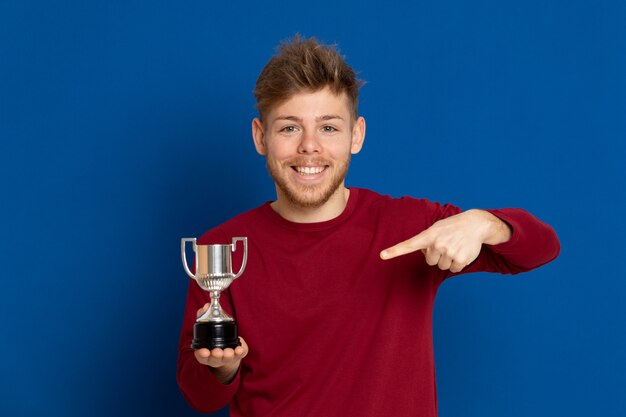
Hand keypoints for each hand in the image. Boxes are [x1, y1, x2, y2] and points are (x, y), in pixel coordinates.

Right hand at [193, 303, 248, 383]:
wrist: (224, 350)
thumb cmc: (213, 338)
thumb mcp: (207, 327)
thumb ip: (204, 316)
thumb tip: (206, 306)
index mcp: (205, 353)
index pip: (201, 356)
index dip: (201, 354)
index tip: (204, 351)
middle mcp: (215, 357)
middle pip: (214, 359)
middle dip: (216, 355)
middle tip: (218, 352)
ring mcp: (226, 358)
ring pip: (227, 359)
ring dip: (228, 355)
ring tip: (229, 351)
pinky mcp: (237, 355)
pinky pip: (239, 355)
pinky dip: (239, 352)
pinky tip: (240, 349)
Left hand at [379, 209, 510, 272]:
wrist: (475, 224)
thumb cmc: (451, 227)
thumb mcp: (436, 229)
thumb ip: (426, 240)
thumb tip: (423, 254)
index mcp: (428, 235)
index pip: (408, 244)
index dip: (395, 251)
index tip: (382, 255)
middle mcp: (437, 244)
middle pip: (430, 261)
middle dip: (437, 255)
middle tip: (446, 244)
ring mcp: (448, 252)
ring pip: (442, 266)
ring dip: (448, 259)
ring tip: (455, 246)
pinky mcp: (460, 259)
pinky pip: (453, 269)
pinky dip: (458, 263)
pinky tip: (462, 252)